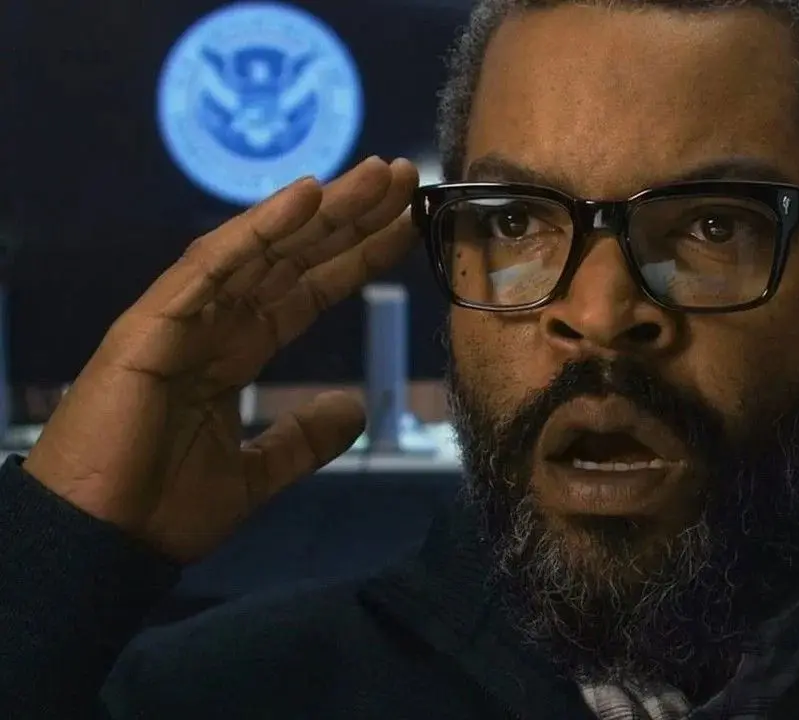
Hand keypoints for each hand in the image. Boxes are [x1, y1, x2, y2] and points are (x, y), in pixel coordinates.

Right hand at [24, 157, 419, 562]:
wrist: (101, 548)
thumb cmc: (161, 511)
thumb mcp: (257, 474)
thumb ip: (303, 439)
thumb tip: (355, 405)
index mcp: (233, 353)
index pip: (307, 291)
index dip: (356, 257)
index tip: (405, 225)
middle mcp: (210, 325)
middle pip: (292, 259)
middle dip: (349, 218)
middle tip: (403, 175)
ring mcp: (179, 320)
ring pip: (261, 251)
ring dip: (319, 210)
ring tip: (374, 175)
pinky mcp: (151, 328)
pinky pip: (210, 268)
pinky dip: (258, 231)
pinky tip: (305, 197)